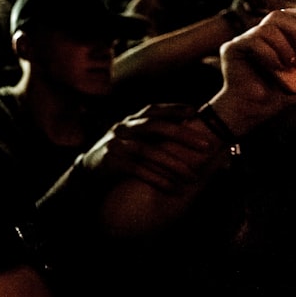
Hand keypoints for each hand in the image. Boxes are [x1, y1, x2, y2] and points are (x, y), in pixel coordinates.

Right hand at [77, 104, 219, 193]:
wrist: (88, 172)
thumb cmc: (120, 155)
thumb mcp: (132, 139)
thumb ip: (153, 135)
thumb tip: (192, 135)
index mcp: (130, 121)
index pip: (153, 109)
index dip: (174, 109)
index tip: (196, 112)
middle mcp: (123, 128)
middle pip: (154, 126)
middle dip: (182, 134)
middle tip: (207, 146)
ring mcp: (115, 144)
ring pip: (147, 150)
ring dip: (173, 164)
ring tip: (192, 176)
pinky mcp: (110, 162)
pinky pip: (137, 169)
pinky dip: (157, 178)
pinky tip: (173, 187)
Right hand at [212, 8, 295, 134]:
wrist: (255, 109)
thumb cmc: (279, 94)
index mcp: (275, 37)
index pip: (289, 16)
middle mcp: (258, 35)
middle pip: (277, 15)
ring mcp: (243, 41)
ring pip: (266, 29)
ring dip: (283, 47)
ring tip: (289, 65)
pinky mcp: (231, 49)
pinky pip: (253, 41)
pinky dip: (269, 54)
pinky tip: (276, 68)